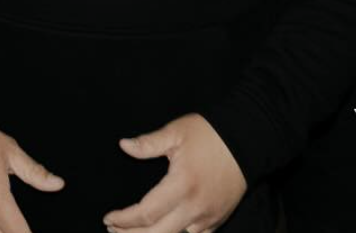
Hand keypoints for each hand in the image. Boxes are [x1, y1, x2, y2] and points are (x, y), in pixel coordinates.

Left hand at [104, 114, 244, 232]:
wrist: (246, 140)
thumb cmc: (209, 134)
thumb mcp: (176, 132)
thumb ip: (148, 143)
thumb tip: (123, 145)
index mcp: (181, 185)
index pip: (146, 213)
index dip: (124, 219)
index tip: (109, 218)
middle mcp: (194, 207)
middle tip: (113, 230)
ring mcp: (207, 217)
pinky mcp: (217, 220)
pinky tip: (163, 230)